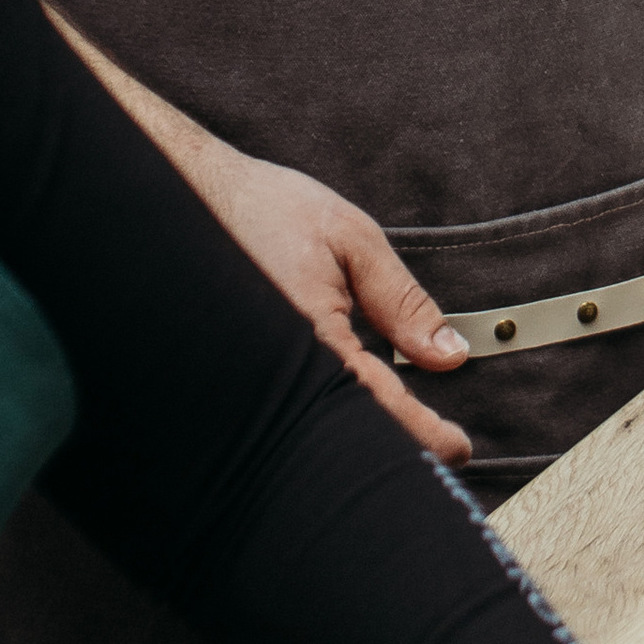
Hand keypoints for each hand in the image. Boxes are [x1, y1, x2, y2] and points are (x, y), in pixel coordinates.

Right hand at [193, 148, 473, 463]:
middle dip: (392, 446)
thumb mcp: (350, 241)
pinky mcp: (231, 381)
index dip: (425, 433)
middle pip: (345, 433)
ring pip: (313, 431)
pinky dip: (320, 418)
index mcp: (311, 336)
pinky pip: (282, 413)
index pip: (380, 404)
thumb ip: (402, 301)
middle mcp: (274, 371)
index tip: (459, 448)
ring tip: (400, 436)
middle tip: (437, 450)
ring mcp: (247, 382)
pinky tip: (342, 410)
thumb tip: (449, 354)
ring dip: (356, 435)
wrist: (184, 193)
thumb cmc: (264, 209)